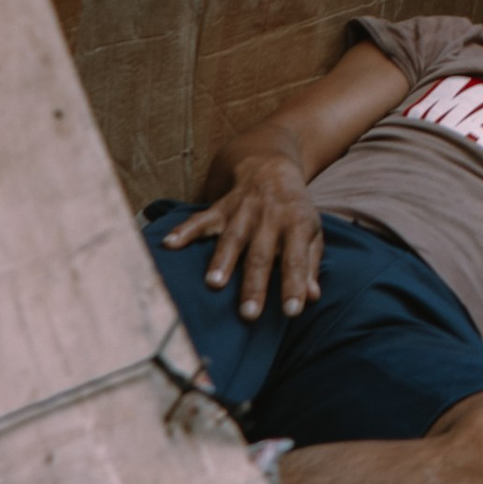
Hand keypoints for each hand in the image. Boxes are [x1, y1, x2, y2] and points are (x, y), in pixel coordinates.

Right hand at [161, 158, 322, 323]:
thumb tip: (312, 297)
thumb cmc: (294, 211)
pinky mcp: (221, 208)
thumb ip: (310, 265)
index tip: (291, 311)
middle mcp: (270, 218)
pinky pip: (201, 219)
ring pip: (232, 238)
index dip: (295, 285)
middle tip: (248, 314)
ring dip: (222, 260)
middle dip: (254, 284)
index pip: (296, 260)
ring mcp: (243, 212)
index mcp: (297, 225)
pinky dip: (185, 230)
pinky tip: (170, 244)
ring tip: (214, 284)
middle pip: (261, 255)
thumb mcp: (312, 233)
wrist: (272, 169)